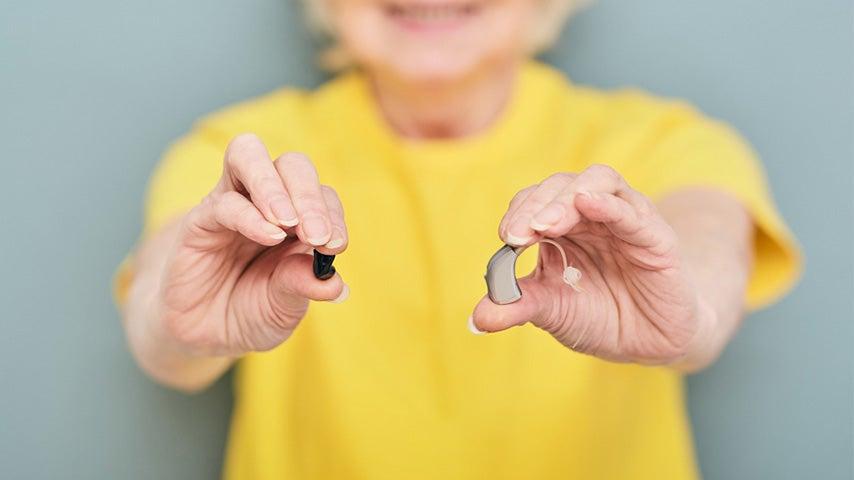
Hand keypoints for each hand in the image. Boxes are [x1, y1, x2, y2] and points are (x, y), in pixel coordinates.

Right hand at [158, 133, 348, 356]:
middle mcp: (268, 203)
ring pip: (249, 156)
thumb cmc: (251, 312)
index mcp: (299, 220)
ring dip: (274, 186)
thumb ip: (304, 288)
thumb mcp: (285, 308)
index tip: (336, 246)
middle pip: (292, 165)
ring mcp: (233, 205)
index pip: (322, 196)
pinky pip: (224, 202)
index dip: (332, 215)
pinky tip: (267, 237)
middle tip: (318, 236)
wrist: (205, 334)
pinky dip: (250, 216)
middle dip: (309, 196)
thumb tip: (336, 284)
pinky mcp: (201, 219)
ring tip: (288, 222)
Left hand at [471, 165, 708, 365]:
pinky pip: (632, 211)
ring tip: (546, 223)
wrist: (647, 343)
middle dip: (536, 205)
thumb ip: (517, 306)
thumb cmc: (598, 316)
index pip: (534, 201)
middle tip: (517, 233)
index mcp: (562, 226)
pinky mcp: (655, 237)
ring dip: (567, 198)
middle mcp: (592, 215)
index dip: (519, 213)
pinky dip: (609, 203)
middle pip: (561, 186)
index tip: (505, 238)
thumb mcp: (551, 311)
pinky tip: (588, 202)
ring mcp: (625, 220)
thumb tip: (476, 319)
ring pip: (598, 182)